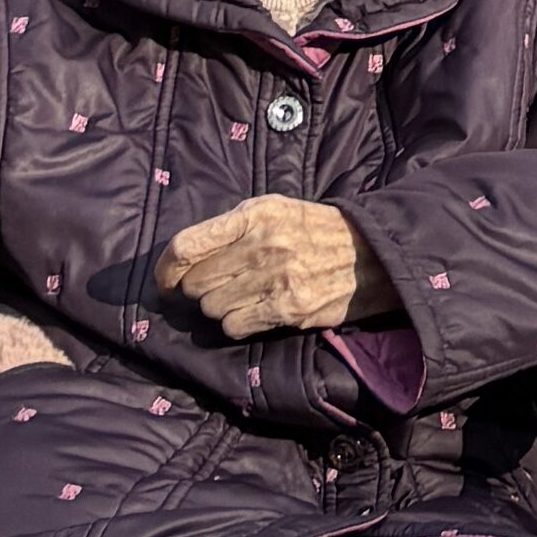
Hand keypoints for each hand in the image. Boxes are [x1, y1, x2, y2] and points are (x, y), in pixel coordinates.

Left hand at [158, 198, 393, 340]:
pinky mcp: (286, 309)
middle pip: (195, 283)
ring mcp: (274, 279)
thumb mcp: (274, 210)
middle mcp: (262, 245)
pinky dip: (239, 322)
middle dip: (201, 288)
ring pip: (212, 308)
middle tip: (221, 283)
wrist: (369, 254)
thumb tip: (180, 260)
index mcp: (255, 214)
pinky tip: (257, 309)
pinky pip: (234, 327)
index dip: (166, 268)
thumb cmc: (313, 230)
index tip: (166, 279)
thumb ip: (230, 228)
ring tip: (245, 294)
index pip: (187, 245)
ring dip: (221, 306)